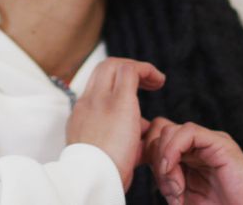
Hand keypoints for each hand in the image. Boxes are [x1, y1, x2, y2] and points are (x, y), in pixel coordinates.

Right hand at [66, 57, 165, 189]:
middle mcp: (87, 102)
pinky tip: (159, 81)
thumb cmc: (102, 172)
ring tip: (154, 81)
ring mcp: (100, 99)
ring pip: (114, 65)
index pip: (97, 87)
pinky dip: (146, 71)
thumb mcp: (107, 151)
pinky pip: (131, 71)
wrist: (93, 177)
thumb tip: (142, 131)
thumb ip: (122, 136)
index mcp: (82, 116)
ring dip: (136, 69)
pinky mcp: (119, 101)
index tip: (133, 94)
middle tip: (144, 81)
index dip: (116, 84)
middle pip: (103, 69)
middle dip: (125, 68)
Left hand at [142, 117, 242, 204]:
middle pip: (158, 132)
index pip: (154, 139)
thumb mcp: (181, 196)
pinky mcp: (220, 143)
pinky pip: (188, 132)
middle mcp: (196, 145)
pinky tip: (175, 174)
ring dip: (164, 161)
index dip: (147, 158)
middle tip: (168, 192)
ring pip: (168, 130)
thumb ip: (164, 179)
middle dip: (154, 161)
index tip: (156, 186)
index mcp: (186, 155)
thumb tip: (135, 164)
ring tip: (176, 190)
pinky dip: (174, 151)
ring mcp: (208, 141)